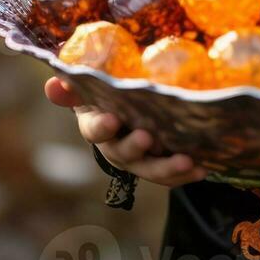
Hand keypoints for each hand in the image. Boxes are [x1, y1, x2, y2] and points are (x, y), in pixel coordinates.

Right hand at [44, 77, 206, 186]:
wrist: (122, 114)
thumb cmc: (106, 97)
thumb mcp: (88, 90)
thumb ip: (72, 88)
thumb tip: (54, 83)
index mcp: (96, 128)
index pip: (94, 130)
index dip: (102, 126)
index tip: (112, 120)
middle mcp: (115, 149)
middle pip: (124, 154)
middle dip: (136, 148)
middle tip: (149, 137)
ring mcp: (138, 160)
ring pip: (151, 170)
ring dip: (168, 168)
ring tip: (188, 161)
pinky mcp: (160, 165)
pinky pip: (172, 175)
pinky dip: (187, 174)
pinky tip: (204, 168)